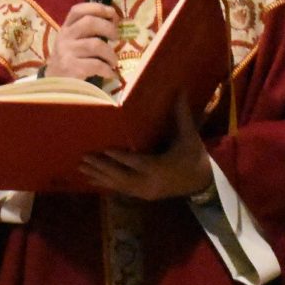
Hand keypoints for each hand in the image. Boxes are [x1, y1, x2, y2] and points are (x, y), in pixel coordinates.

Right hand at [46, 1, 119, 80]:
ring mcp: (67, 52)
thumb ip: (88, 33)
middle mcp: (65, 37)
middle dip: (108, 28)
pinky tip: (111, 74)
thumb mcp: (73, 43)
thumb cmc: (70, 62)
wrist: (54, 86)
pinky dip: (108, 70)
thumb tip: (115, 26)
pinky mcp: (71, 68)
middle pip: (89, 22)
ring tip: (114, 61)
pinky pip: (96, 64)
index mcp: (66, 28)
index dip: (98, 8)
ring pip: (96, 44)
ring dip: (110, 53)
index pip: (78, 10)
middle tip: (117, 37)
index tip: (113, 14)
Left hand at [81, 103, 212, 201]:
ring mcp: (145, 191)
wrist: (203, 182)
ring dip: (99, 176)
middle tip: (84, 158)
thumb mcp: (189, 135)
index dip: (119, 157)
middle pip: (121, 176)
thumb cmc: (194, 156)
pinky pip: (121, 190)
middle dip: (102, 167)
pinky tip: (92, 179)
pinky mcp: (142, 195)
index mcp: (160, 167)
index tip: (103, 150)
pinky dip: (106, 184)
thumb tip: (179, 89)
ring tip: (81, 168)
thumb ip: (181, 114)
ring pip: (118, 185)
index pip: (136, 162)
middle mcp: (149, 182)